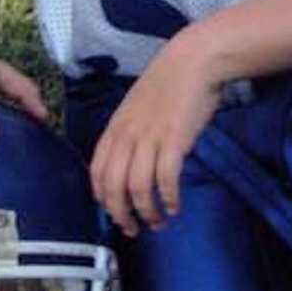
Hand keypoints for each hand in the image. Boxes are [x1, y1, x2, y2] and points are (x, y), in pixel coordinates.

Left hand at [90, 34, 222, 237]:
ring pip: (138, 189)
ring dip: (147, 213)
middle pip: (113, 187)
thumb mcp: (137, 106)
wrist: (194, 60)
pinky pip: (166, 179)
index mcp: (116, 127)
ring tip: (158, 223)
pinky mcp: (174, 140)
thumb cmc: (169, 82)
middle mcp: (128, 135)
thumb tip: (130, 161)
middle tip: (134, 229)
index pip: (98, 172)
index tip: (114, 212)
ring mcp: (150, 138)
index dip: (103, 198)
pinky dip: (169, 199)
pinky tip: (175, 206)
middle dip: (121, 215)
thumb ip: (130, 132)